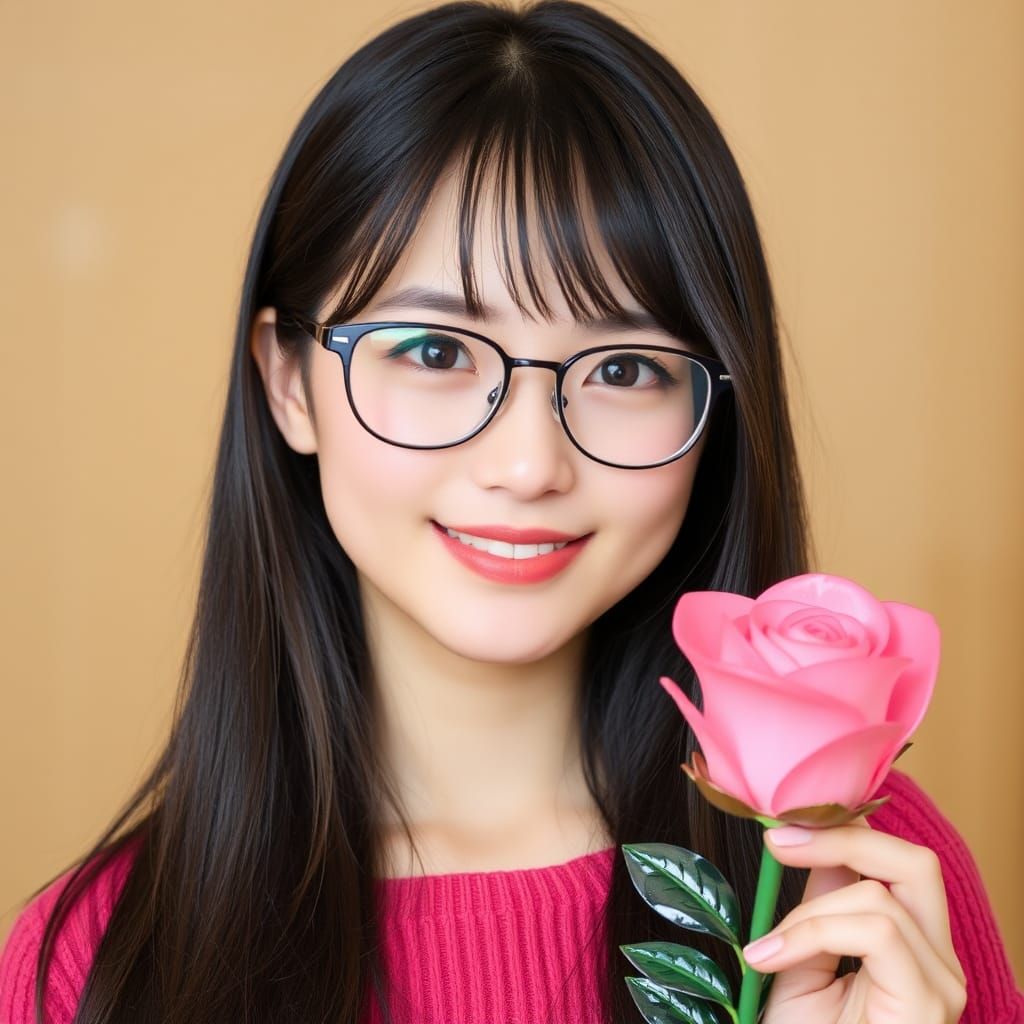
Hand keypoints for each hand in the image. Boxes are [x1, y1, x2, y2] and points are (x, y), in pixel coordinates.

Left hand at [742, 817, 967, 1023]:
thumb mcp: (799, 966)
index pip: (894, 864)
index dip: (841, 832)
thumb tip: (805, 844)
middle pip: (914, 863)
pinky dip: (815, 930)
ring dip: (809, 909)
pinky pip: (878, 931)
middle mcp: (938, 962)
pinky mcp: (929, 1005)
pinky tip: (770, 957)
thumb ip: (812, 911)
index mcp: (911, 948)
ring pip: (884, 894)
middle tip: (775, 841)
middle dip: (842, 837)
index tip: (780, 825)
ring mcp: (940, 985)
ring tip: (765, 948)